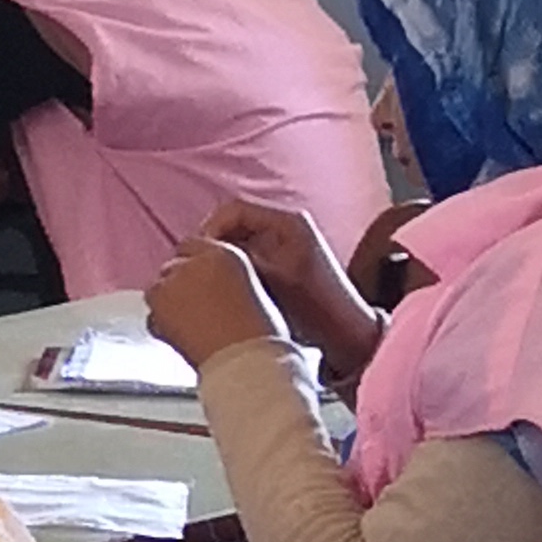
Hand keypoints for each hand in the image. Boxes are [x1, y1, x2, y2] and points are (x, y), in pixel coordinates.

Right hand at [156, 199, 375, 383]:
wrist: (346, 332)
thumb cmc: (316, 304)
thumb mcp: (272, 277)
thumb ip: (238, 259)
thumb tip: (202, 252)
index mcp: (287, 222)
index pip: (233, 210)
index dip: (209, 228)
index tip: (196, 253)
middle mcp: (285, 227)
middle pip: (233, 224)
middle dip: (212, 244)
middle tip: (194, 268)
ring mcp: (282, 246)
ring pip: (237, 242)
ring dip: (220, 258)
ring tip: (205, 280)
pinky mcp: (281, 264)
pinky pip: (247, 257)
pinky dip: (232, 269)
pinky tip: (224, 288)